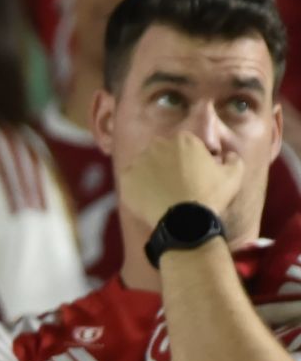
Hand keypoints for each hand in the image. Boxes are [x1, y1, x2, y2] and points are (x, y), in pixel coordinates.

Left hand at [119, 131, 245, 231]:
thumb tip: (228, 155)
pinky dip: (137, 189)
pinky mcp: (125, 180)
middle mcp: (158, 146)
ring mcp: (138, 162)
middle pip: (161, 153)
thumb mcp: (234, 174)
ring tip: (161, 194)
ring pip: (144, 167)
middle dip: (166, 165)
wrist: (185, 221)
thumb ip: (232, 159)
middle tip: (174, 184)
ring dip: (150, 176)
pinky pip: (131, 182)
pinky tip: (149, 200)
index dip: (187, 160)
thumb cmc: (211, 195)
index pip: (183, 145)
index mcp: (183, 139)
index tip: (191, 174)